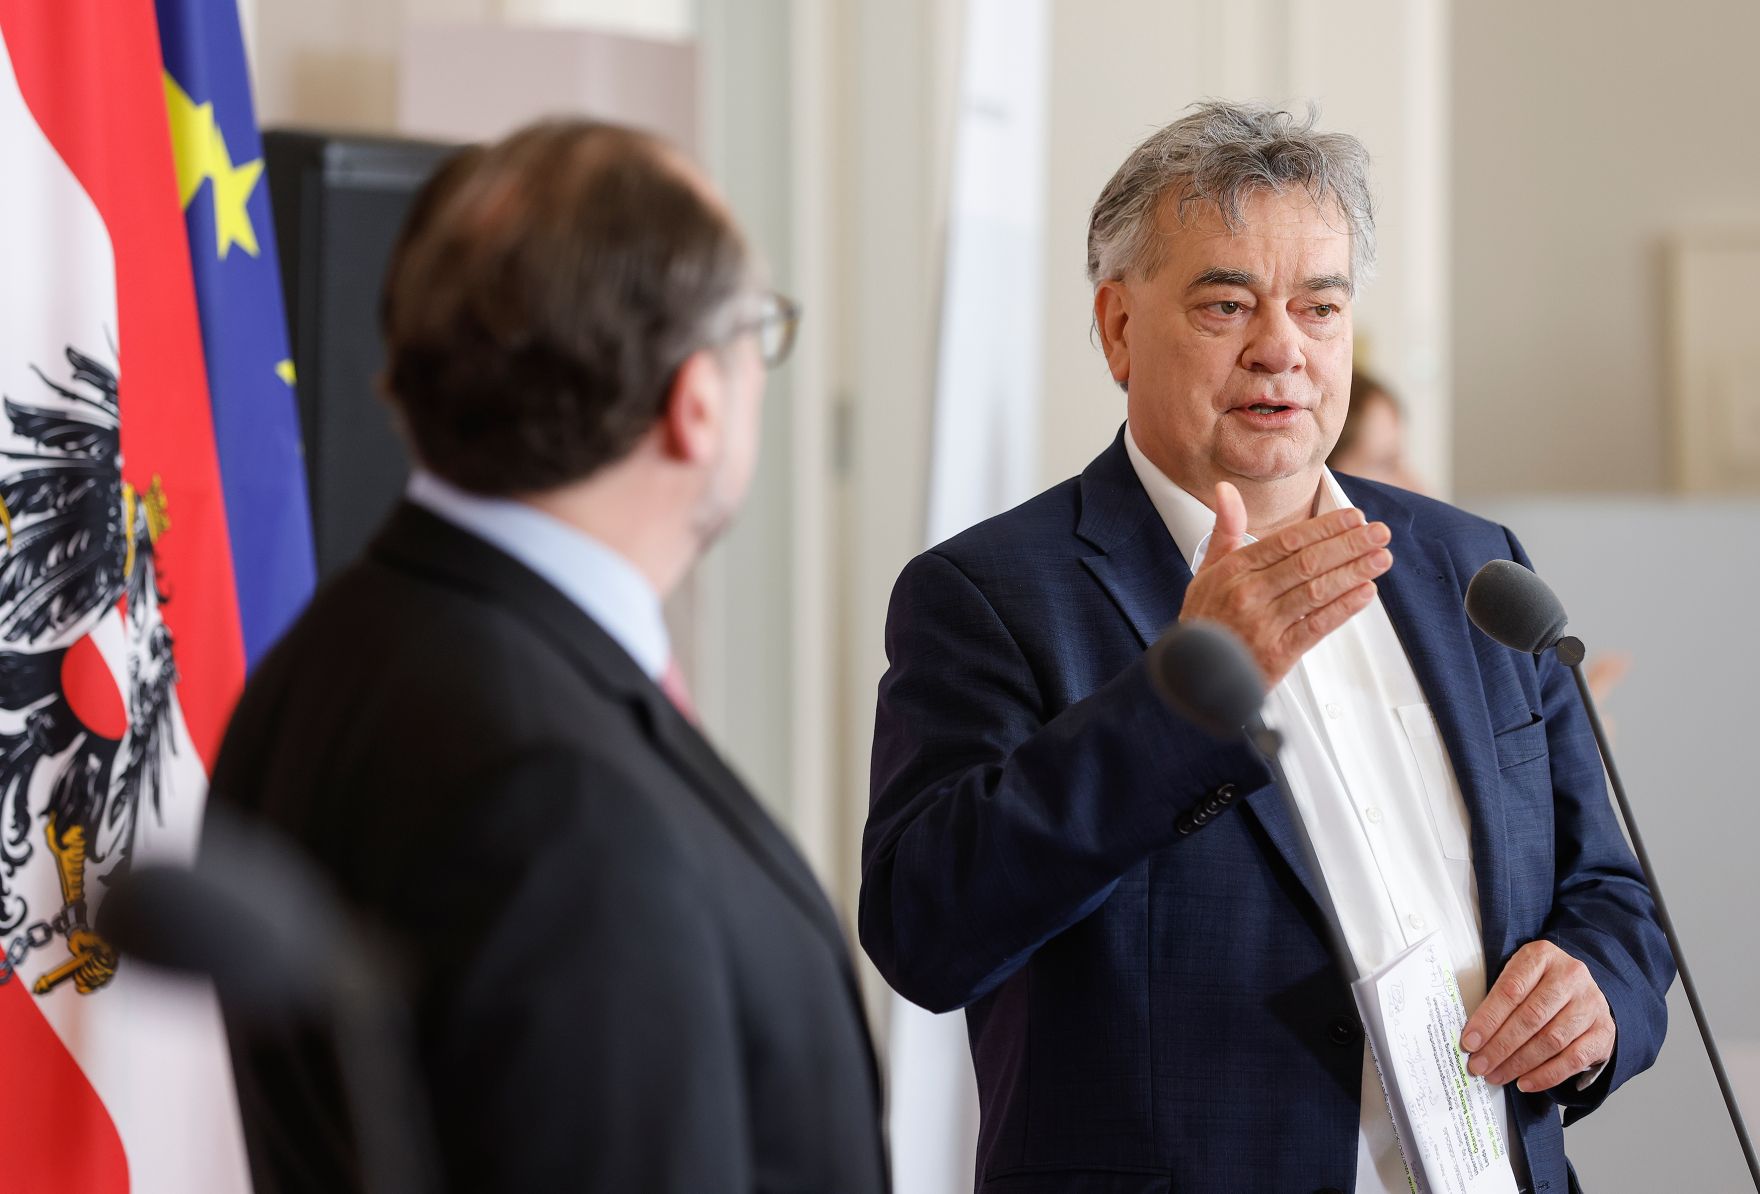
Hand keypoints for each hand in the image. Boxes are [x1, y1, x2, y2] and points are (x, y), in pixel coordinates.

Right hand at [1177, 481, 1391, 686]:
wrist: (1192, 673)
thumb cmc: (1205, 619)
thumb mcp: (1208, 570)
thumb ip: (1225, 529)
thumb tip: (1227, 489)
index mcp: (1235, 570)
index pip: (1288, 540)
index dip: (1326, 527)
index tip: (1354, 517)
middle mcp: (1249, 594)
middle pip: (1308, 562)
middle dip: (1349, 545)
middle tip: (1379, 533)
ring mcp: (1263, 624)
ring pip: (1316, 591)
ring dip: (1353, 572)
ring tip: (1381, 558)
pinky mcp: (1276, 654)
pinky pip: (1316, 626)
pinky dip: (1343, 608)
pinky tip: (1364, 592)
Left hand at [1461, 940, 1614, 1091]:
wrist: (1583, 991)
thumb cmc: (1539, 985)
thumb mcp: (1518, 976)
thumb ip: (1498, 998)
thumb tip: (1472, 1037)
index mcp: (1542, 956)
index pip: (1511, 990)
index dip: (1488, 1019)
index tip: (1469, 1042)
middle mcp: (1571, 976)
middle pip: (1531, 1017)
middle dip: (1500, 1046)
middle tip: (1479, 1065)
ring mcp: (1591, 1004)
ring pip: (1551, 1040)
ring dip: (1519, 1063)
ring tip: (1497, 1075)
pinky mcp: (1603, 1031)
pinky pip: (1573, 1059)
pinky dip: (1546, 1075)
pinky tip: (1525, 1082)